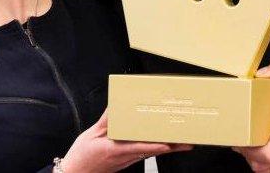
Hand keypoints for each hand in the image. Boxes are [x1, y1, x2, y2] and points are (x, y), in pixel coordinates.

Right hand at [60, 110, 191, 172]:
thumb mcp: (91, 135)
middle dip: (170, 147)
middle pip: (152, 151)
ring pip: (150, 153)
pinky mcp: (125, 162)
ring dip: (166, 148)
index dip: (155, 145)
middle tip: (187, 142)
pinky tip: (162, 143)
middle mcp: (124, 157)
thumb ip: (106, 121)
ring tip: (180, 142)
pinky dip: (155, 148)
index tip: (168, 142)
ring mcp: (126, 161)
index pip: (139, 148)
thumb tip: (115, 107)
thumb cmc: (82, 157)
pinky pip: (143, 154)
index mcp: (115, 150)